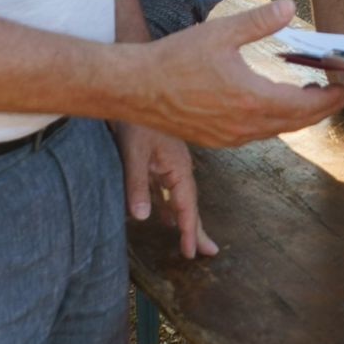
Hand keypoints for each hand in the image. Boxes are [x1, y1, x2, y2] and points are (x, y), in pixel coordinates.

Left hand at [112, 122, 217, 258]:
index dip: (189, 230)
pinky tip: (165, 215)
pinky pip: (168, 188)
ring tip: (190, 239)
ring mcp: (170, 164)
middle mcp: (178, 168)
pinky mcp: (160, 160)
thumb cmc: (135, 120)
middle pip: (190, 203)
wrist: (133, 90)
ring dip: (184, 218)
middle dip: (197, 228)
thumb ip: (137, 185)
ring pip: (180, 196)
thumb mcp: (133, 153)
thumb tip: (141, 218)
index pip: (187, 206)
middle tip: (210, 252)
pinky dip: (170, 204)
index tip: (194, 253)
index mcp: (178, 167)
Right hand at [133, 0, 343, 145]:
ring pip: (276, 131)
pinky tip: (270, 105)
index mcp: (252, 100)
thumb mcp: (220, 33)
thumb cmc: (174, 59)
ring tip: (307, 95)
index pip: (305, 106)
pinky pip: (256, 135)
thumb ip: (258, 21)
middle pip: (296, 123)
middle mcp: (244, 126)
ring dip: (296, 116)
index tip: (343, 88)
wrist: (135, 88)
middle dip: (319, 108)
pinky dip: (273, 122)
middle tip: (333, 92)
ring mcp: (230, 137)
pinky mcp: (216, 140)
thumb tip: (288, 6)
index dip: (329, 98)